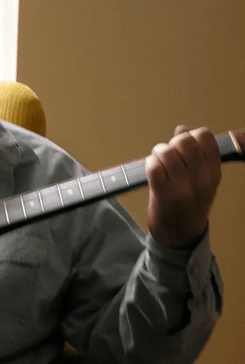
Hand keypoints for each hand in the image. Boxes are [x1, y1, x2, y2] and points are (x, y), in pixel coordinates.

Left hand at [146, 125, 220, 247]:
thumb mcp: (200, 179)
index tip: (183, 146)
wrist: (181, 234)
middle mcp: (201, 179)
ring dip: (158, 153)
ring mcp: (183, 187)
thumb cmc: (188, 204)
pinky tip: (151, 169)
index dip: (190, 135)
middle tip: (168, 153)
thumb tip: (182, 129)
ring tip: (157, 161)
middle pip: (184, 141)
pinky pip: (153, 167)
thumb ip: (194, 155)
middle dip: (172, 142)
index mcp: (213, 172)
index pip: (205, 137)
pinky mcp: (164, 195)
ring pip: (166, 153)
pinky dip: (149, 164)